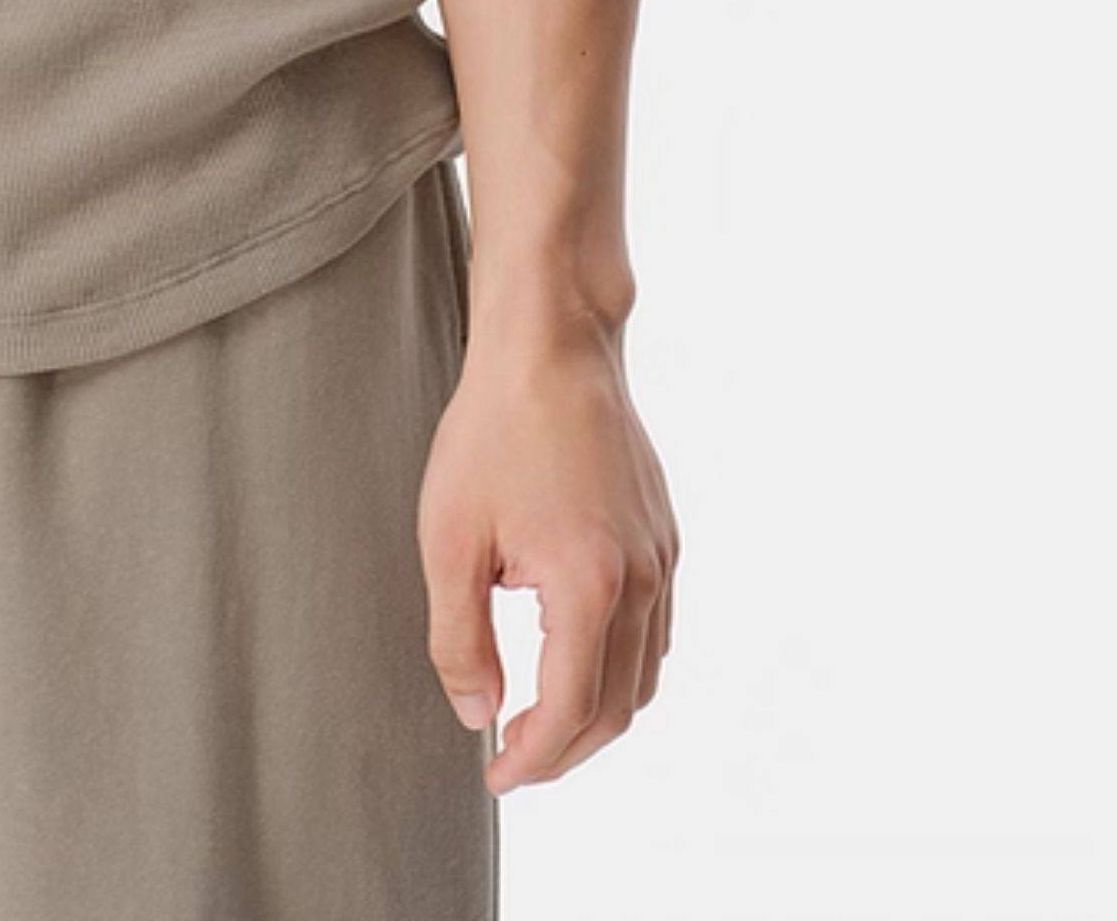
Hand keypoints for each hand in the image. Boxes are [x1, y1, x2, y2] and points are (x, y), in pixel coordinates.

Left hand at [418, 314, 678, 792]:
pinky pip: (656, 631)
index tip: (496, 772)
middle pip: (618, 708)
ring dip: (597, 713)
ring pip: (646, 675)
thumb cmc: (494, 429)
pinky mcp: (665, 535)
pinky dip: (621, 665)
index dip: (533, 758)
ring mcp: (663, 557)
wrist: (552, 343)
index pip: (572, 712)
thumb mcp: (450, 537)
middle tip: (513, 757)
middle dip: (565, 749)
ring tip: (540, 717)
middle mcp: (643, 580)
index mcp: (590, 586)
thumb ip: (459, 638)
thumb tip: (478, 712)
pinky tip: (574, 655)